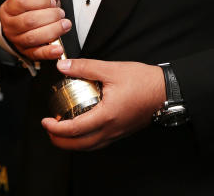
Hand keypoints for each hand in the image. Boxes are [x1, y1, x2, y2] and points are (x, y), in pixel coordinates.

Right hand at [0, 0, 70, 60]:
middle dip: (50, 16)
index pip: (22, 2)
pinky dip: (49, 52)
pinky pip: (36, 54)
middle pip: (29, 21)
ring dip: (52, 31)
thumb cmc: (34, 10)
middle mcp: (11, 24)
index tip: (52, 1)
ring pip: (32, 37)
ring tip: (64, 24)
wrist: (28, 26)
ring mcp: (17, 39)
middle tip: (60, 13)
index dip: (41, 1)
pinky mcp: (27, 52)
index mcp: (10, 7)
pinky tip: (58, 49)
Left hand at [40, 58, 165, 150]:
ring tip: (64, 131)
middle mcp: (110, 129)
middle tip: (50, 130)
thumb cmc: (145, 81)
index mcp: (106, 116)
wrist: (167, 90)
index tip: (46, 121)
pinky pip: (100, 142)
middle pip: (78, 145)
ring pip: (89, 147)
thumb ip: (86, 68)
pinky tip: (85, 129)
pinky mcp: (122, 131)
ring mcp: (117, 133)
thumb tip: (64, 66)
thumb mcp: (112, 69)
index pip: (73, 129)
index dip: (55, 128)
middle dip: (60, 141)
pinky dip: (86, 140)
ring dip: (72, 143)